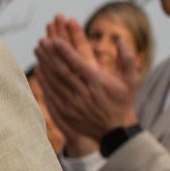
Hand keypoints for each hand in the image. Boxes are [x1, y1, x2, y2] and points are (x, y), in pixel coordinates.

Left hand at [34, 17, 138, 143]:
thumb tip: (121, 39)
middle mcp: (84, 93)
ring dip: (44, 65)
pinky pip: (51, 95)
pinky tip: (39, 70)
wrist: (115, 131)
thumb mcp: (131, 80)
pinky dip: (43, 81)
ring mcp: (73, 105)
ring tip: (38, 50)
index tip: (54, 40)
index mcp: (98, 83)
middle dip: (50, 55)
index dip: (65, 51)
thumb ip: (127, 59)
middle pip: (62, 71)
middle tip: (42, 41)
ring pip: (54, 82)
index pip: (78, 64)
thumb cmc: (122, 101)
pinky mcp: (66, 114)